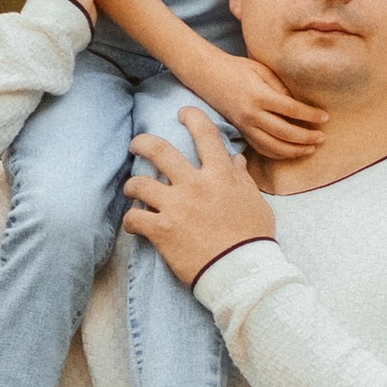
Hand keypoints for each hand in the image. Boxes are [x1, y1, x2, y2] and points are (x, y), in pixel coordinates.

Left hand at [124, 106, 274, 284]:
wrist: (241, 272)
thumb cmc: (252, 239)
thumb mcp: (255, 203)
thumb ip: (242, 179)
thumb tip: (236, 160)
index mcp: (220, 175)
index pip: (204, 134)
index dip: (191, 117)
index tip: (182, 114)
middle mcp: (194, 185)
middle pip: (159, 151)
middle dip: (142, 143)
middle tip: (136, 145)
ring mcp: (175, 206)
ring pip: (139, 183)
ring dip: (132, 186)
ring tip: (132, 190)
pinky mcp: (161, 230)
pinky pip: (134, 218)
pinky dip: (131, 221)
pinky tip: (134, 225)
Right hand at [201, 56, 329, 161]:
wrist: (207, 75)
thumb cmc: (237, 68)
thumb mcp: (261, 70)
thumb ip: (280, 87)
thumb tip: (299, 104)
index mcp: (259, 95)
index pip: (291, 109)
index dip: (310, 115)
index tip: (325, 117)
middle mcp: (251, 114)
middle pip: (284, 132)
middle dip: (306, 137)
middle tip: (322, 137)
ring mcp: (244, 126)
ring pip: (273, 146)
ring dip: (294, 150)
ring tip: (311, 148)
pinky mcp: (241, 131)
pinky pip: (261, 148)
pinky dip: (277, 154)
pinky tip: (291, 152)